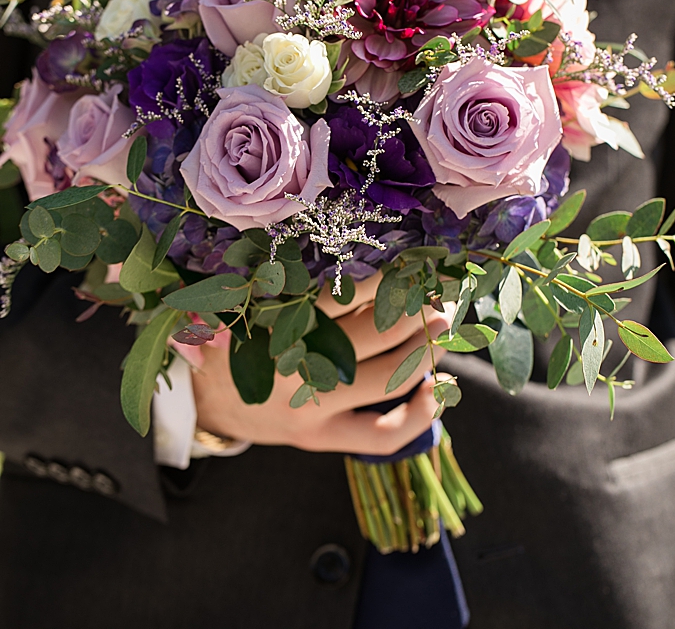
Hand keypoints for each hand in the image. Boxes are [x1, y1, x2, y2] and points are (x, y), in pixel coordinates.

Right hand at [193, 274, 449, 454]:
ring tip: (442, 327)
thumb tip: (347, 269)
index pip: (348, 296)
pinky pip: (382, 436)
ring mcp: (313, 408)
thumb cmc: (240, 340)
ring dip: (426, 349)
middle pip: (380, 334)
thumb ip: (289, 290)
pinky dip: (419, 415)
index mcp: (280, 327)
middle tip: (438, 295)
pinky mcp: (323, 438)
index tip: (414, 267)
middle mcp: (298, 369)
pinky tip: (437, 388)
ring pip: (390, 379)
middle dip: (419, 310)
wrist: (202, 401)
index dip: (390, 281)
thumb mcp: (248, 307)